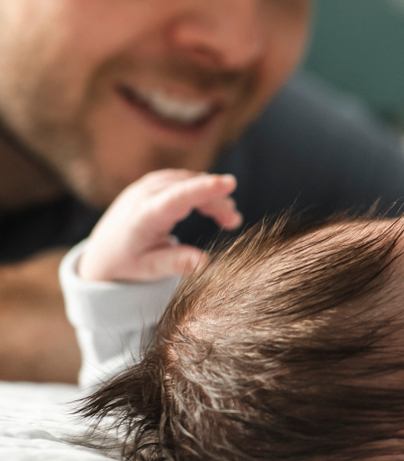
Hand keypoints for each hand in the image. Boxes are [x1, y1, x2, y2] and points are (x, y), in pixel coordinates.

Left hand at [78, 170, 242, 282]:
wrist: (101, 254)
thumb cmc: (127, 264)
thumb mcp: (150, 269)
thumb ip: (177, 263)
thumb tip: (206, 262)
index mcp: (142, 217)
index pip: (177, 198)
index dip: (204, 189)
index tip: (229, 183)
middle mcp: (141, 195)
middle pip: (187, 188)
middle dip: (216, 200)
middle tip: (234, 222)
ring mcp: (143, 187)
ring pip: (185, 181)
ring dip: (209, 195)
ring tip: (228, 219)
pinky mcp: (147, 185)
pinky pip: (178, 180)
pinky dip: (197, 190)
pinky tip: (208, 206)